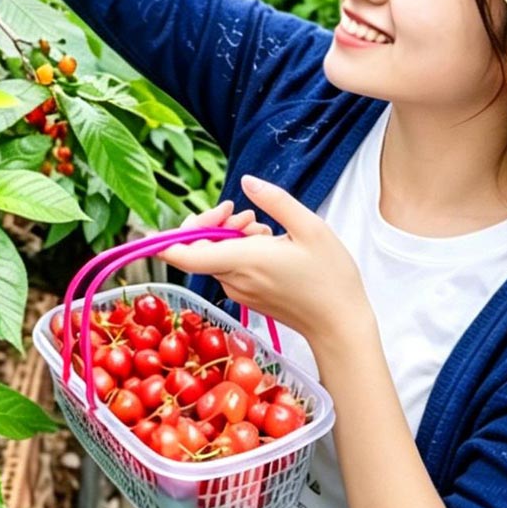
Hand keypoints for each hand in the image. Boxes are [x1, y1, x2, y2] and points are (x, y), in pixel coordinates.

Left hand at [157, 178, 368, 343]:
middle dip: (215, 222)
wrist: (339, 326)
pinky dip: (238, 250)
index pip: (183, 255)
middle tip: (246, 212)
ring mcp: (238, 290)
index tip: (178, 219)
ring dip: (230, 235)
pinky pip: (228, 266)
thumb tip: (246, 181)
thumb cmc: (330, 278)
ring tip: (265, 229)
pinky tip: (267, 244)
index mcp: (243, 260)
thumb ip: (275, 201)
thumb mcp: (311, 227)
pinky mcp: (245, 295)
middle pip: (197, 247)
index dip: (167, 238)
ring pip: (214, 255)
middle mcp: (233, 278)